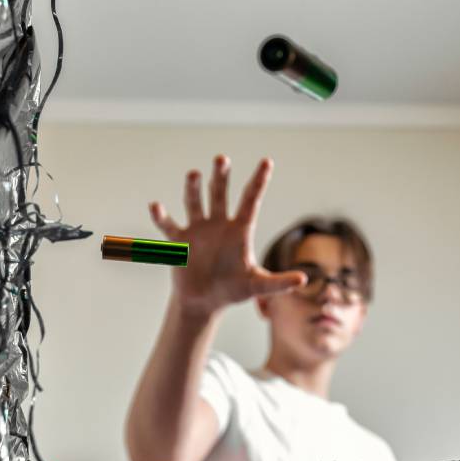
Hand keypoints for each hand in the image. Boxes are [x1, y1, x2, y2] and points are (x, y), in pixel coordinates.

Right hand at [149, 155, 305, 317]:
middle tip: (222, 159)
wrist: (204, 301)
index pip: (251, 200)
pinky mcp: (180, 241)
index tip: (267, 161)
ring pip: (195, 203)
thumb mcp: (257, 286)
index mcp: (239, 230)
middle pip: (220, 195)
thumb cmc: (233, 289)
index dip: (259, 181)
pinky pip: (169, 226)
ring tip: (194, 174)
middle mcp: (219, 224)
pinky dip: (162, 217)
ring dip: (194, 189)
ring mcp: (198, 230)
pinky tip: (156, 206)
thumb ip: (278, 282)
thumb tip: (303, 279)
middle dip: (220, 177)